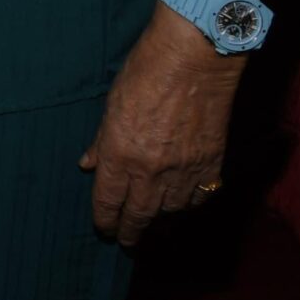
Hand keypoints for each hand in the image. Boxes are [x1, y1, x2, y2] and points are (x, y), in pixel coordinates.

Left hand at [81, 7, 245, 245]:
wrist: (194, 59)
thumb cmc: (145, 72)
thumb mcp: (111, 104)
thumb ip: (100, 141)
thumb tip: (87, 164)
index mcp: (121, 154)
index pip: (108, 201)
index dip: (105, 219)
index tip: (104, 228)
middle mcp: (151, 170)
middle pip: (139, 215)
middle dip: (130, 231)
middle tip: (126, 240)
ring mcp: (184, 170)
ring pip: (170, 211)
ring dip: (159, 220)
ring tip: (152, 224)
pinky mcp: (211, 165)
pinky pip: (199, 198)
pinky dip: (188, 205)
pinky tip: (182, 204)